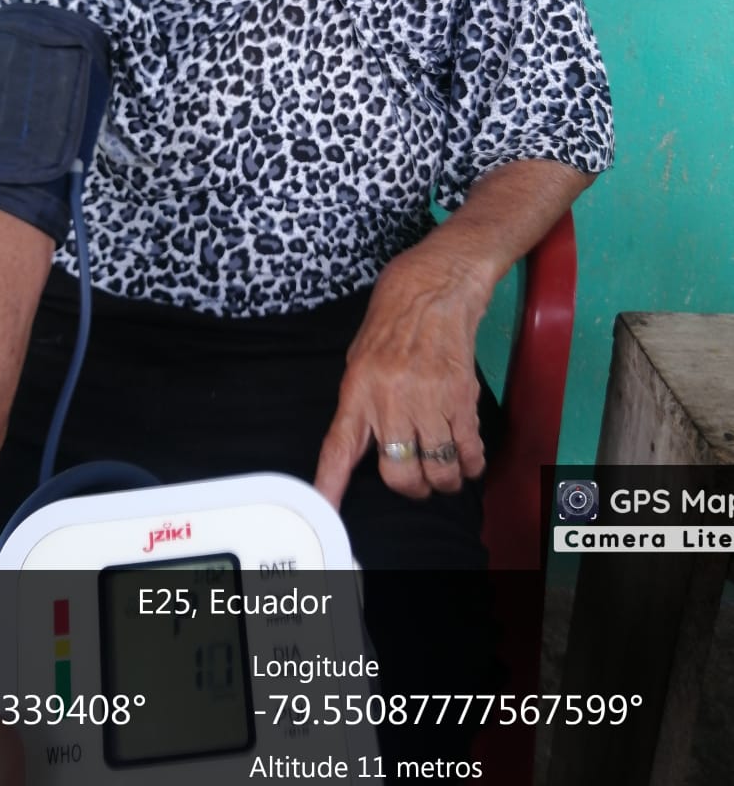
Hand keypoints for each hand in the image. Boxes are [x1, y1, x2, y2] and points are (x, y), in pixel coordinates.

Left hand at [314, 239, 493, 507]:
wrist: (435, 286)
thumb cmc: (394, 317)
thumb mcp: (360, 358)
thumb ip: (361, 403)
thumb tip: (363, 443)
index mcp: (358, 389)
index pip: (340, 447)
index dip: (331, 484)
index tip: (325, 508)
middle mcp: (391, 398)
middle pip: (398, 472)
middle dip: (410, 488)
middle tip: (416, 482)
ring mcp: (429, 399)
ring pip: (437, 467)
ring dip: (443, 480)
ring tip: (444, 474)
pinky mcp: (462, 396)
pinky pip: (467, 449)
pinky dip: (469, 464)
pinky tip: (467, 460)